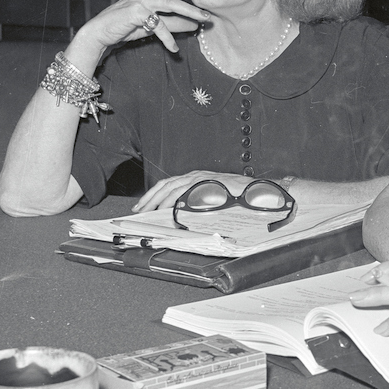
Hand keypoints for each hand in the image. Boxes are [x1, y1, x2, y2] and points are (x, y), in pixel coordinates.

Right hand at [78, 0, 214, 55]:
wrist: (100, 33)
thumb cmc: (126, 26)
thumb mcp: (153, 25)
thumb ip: (173, 23)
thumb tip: (194, 25)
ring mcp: (140, 1)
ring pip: (170, 3)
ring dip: (190, 11)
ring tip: (206, 18)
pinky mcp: (136, 14)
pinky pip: (158, 26)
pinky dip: (168, 38)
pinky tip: (174, 49)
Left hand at [133, 170, 257, 213]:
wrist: (249, 190)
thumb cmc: (233, 195)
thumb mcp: (210, 198)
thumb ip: (196, 201)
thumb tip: (180, 213)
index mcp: (194, 177)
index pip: (168, 183)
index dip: (154, 193)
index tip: (144, 204)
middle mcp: (193, 175)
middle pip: (165, 184)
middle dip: (150, 197)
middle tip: (139, 209)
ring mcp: (197, 178)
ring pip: (170, 187)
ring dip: (157, 199)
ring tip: (149, 210)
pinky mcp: (202, 183)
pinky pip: (181, 191)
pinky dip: (171, 200)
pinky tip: (165, 208)